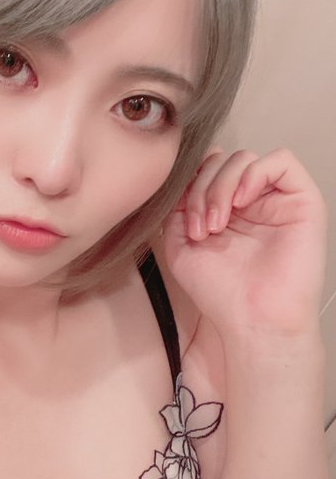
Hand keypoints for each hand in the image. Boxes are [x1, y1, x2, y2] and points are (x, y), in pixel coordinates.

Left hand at [161, 148, 327, 337]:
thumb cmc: (221, 293)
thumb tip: (181, 179)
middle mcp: (251, 202)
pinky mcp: (302, 200)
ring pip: (244, 159)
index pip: (205, 170)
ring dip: (220, 186)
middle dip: (201, 189)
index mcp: (225, 210)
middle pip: (221, 162)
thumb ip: (176, 210)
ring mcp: (276, 199)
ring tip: (216, 225)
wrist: (252, 319)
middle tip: (200, 227)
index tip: (182, 219)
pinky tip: (241, 202)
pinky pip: (281, 160)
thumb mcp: (180, 246)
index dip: (188, 184)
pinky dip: (254, 174)